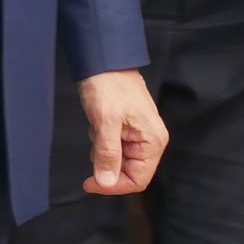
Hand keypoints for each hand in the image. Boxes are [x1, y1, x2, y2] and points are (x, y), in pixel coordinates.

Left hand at [77, 68, 166, 195]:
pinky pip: (113, 146)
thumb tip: (106, 182)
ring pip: (118, 159)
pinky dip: (101, 139)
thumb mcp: (106, 121)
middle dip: (106, 161)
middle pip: (128, 171)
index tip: (90, 183)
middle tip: (96, 140)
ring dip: (102, 149)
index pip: (137, 180)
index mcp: (152, 141)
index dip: (114, 185)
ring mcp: (138, 134)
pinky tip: (97, 122)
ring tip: (97, 126)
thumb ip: (108, 154)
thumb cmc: (108, 86)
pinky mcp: (127, 127)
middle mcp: (150, 140)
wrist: (104, 58)